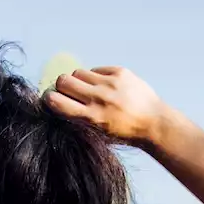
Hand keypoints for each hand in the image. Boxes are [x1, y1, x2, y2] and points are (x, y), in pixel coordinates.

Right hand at [44, 66, 167, 144]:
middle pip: (64, 80)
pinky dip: (96, 76)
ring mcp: (110, 83)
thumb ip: (79, 119)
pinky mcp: (120, 72)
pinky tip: (105, 86)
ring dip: (79, 80)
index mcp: (91, 117)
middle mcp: (98, 98)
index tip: (51, 99)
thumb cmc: (125, 133)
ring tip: (88, 88)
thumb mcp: (98, 134)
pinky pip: (96, 69)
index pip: (57, 101)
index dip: (49, 98)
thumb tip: (59, 102)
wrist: (154, 123)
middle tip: (69, 92)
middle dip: (62, 86)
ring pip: (78, 72)